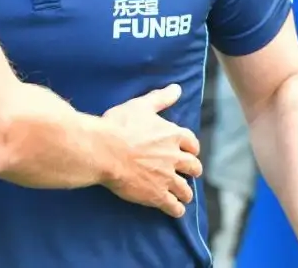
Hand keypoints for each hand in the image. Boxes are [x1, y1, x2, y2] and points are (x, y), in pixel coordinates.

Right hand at [101, 84, 203, 217]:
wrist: (103, 150)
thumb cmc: (119, 125)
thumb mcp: (141, 106)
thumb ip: (161, 98)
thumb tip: (177, 88)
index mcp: (172, 135)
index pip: (192, 143)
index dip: (191, 148)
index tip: (187, 151)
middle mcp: (174, 157)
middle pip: (193, 167)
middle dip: (192, 170)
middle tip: (186, 173)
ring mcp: (166, 178)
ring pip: (185, 190)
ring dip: (185, 192)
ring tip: (182, 195)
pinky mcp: (156, 195)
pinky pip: (173, 206)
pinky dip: (176, 208)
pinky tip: (175, 209)